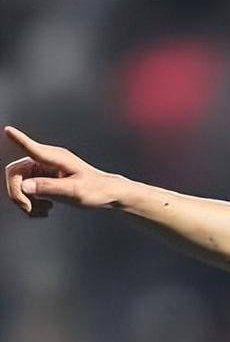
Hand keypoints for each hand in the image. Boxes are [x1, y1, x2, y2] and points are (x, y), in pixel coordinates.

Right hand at [4, 125, 123, 216]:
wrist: (108, 194)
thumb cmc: (97, 189)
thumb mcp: (74, 190)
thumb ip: (49, 187)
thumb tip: (24, 186)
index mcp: (56, 158)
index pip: (32, 148)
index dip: (18, 140)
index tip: (8, 130)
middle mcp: (46, 161)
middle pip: (16, 173)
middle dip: (17, 192)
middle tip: (29, 208)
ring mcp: (44, 170)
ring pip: (19, 184)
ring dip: (25, 201)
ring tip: (43, 211)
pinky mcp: (45, 180)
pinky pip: (27, 190)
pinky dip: (32, 203)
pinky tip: (45, 210)